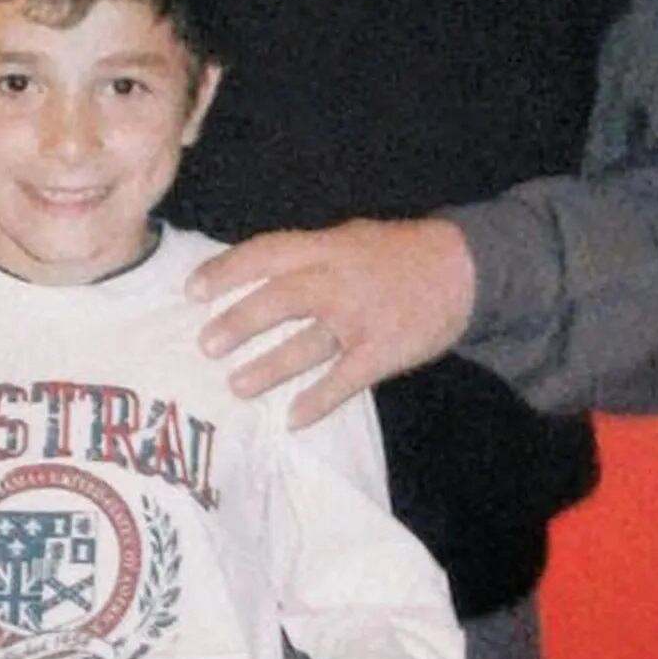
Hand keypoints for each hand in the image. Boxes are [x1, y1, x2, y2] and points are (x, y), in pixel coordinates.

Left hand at [189, 217, 476, 426]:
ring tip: (237, 386)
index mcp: (328, 247)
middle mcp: (340, 280)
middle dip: (239, 323)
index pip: (266, 253)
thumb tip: (255, 273)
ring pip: (306, 345)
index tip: (192, 292)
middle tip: (206, 346)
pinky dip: (316, 402)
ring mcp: (362, 318)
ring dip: (268, 368)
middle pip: (279, 300)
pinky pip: (343, 381)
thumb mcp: (351, 238)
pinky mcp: (383, 352)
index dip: (227, 271)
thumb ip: (308, 256)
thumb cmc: (398, 255)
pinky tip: (292, 420)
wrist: (465, 269)